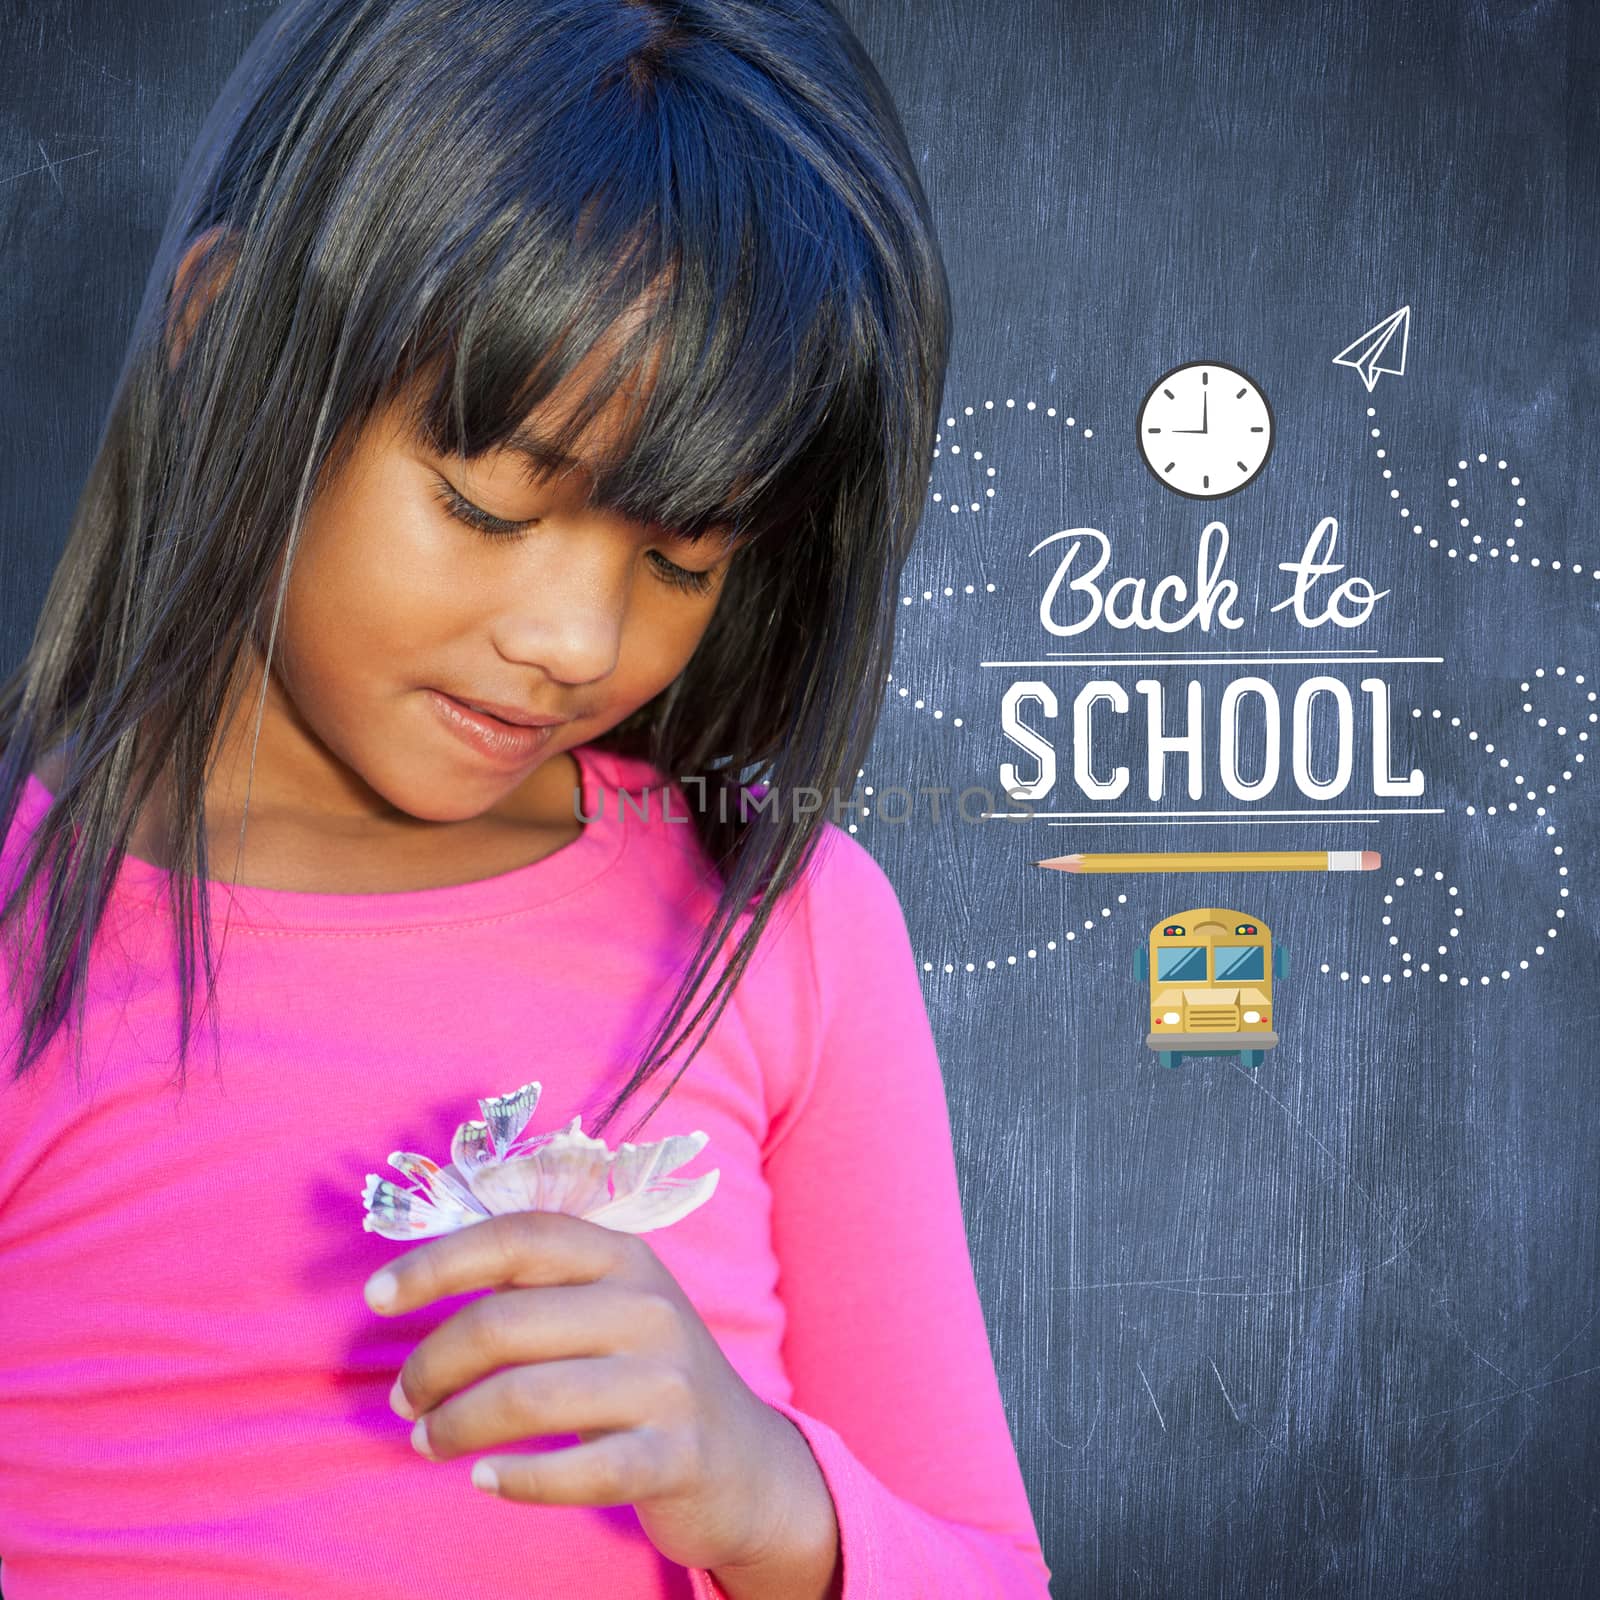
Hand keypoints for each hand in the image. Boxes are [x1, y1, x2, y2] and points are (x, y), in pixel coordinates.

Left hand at [363, 1209, 813, 1574]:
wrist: (746, 1462)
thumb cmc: (645, 1376)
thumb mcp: (609, 1306)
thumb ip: (537, 1281)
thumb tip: (420, 1273)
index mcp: (624, 1256)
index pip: (519, 1236)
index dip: (439, 1262)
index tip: (377, 1296)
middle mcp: (649, 1307)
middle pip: (505, 1322)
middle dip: (432, 1362)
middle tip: (404, 1399)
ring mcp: (667, 1381)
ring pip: (527, 1398)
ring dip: (456, 1424)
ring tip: (430, 1440)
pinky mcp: (675, 1455)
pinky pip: (577, 1471)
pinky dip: (517, 1480)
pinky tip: (486, 1481)